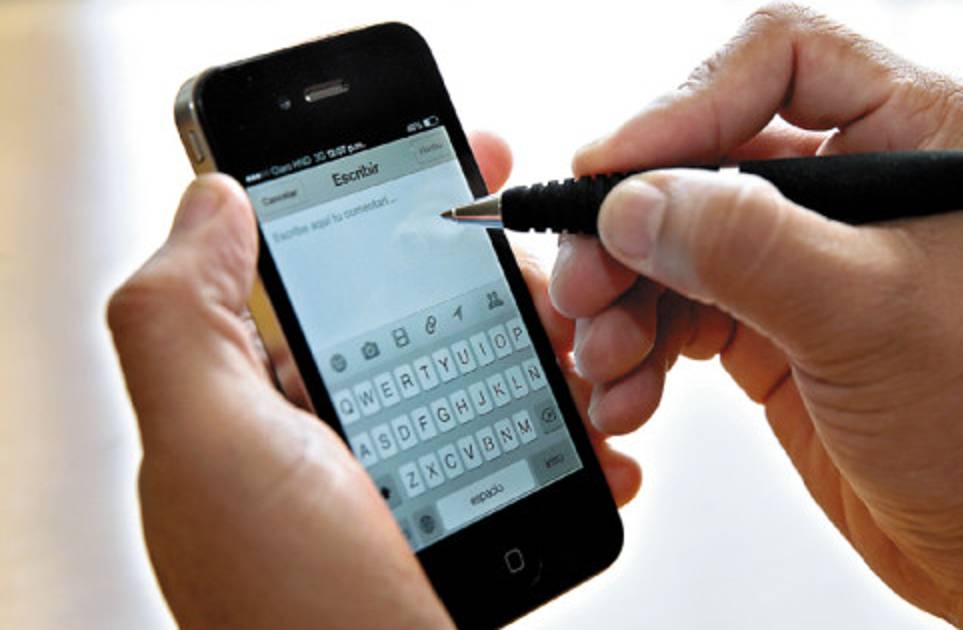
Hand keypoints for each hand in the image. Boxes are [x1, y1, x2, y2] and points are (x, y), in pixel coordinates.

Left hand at [107, 132, 639, 628]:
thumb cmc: (297, 620)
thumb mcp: (215, 452)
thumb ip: (184, 318)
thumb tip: (212, 201)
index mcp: (252, 412)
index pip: (319, 271)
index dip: (388, 205)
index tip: (461, 164)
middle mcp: (321, 448)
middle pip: (419, 318)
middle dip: (496, 285)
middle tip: (558, 282)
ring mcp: (393, 490)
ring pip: (483, 379)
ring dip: (552, 356)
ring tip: (596, 362)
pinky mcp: (456, 531)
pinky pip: (520, 454)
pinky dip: (572, 439)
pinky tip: (598, 442)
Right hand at [552, 6, 962, 626]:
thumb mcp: (869, 317)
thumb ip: (746, 246)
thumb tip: (634, 204)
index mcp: (916, 133)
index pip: (779, 60)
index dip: (683, 105)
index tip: (612, 171)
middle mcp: (861, 179)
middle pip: (708, 154)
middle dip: (634, 222)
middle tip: (585, 281)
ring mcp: (816, 253)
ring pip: (684, 234)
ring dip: (628, 293)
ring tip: (605, 354)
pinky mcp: (779, 320)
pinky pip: (685, 304)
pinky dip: (646, 341)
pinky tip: (631, 385)